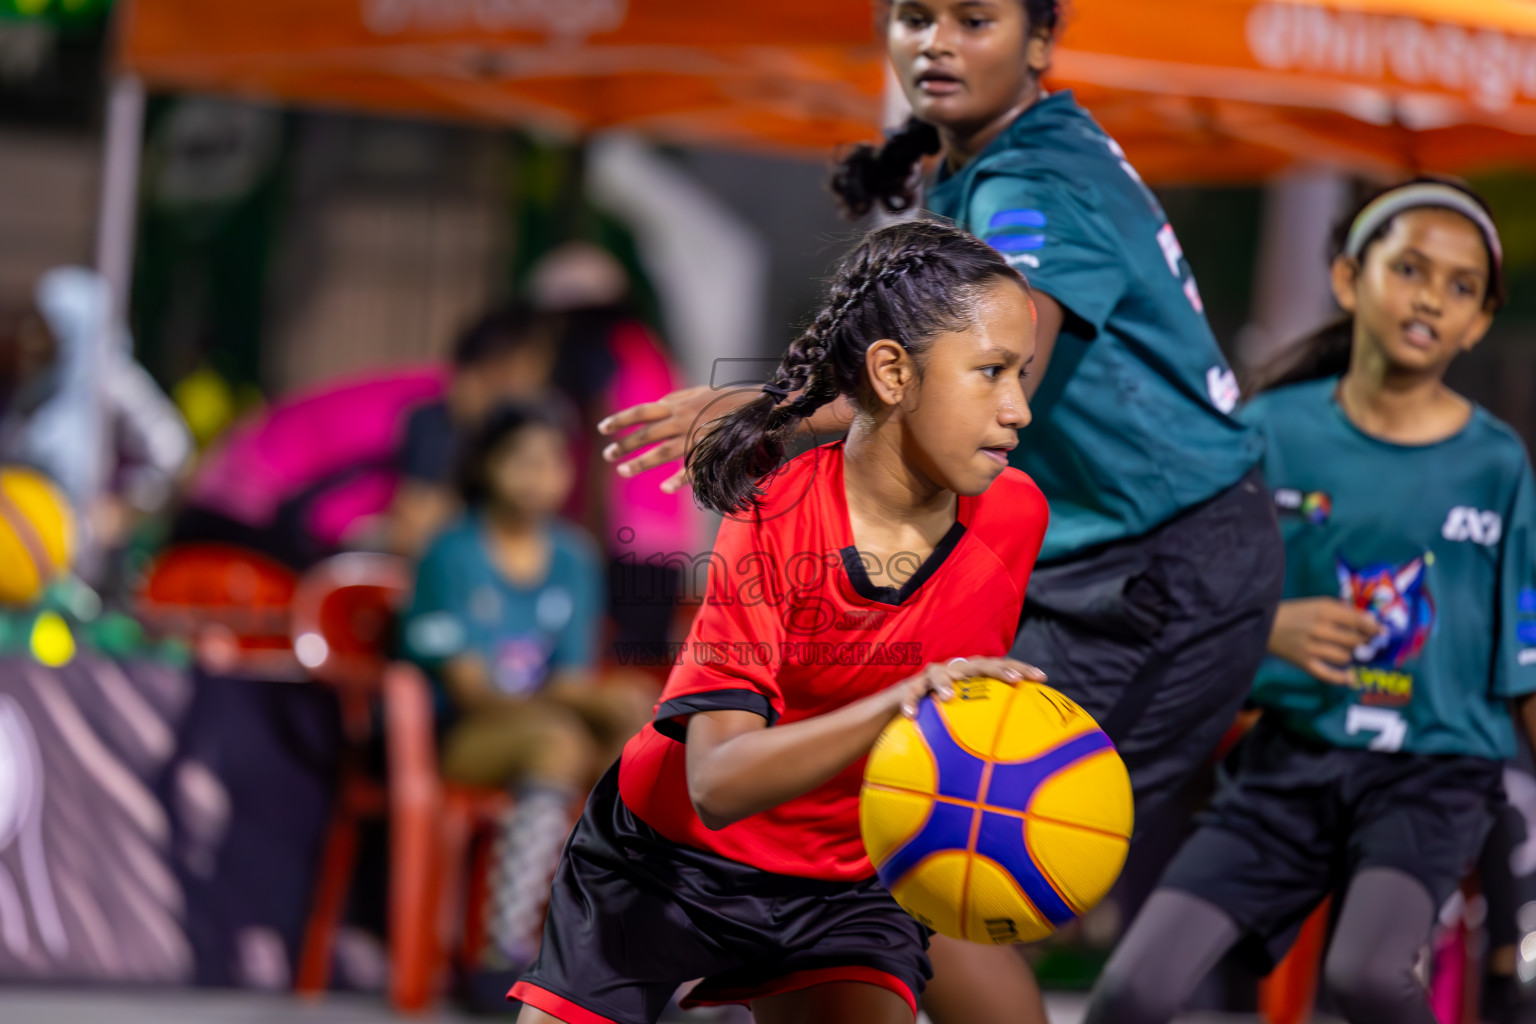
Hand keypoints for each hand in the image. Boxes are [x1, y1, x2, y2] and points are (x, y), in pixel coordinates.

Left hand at [598, 385, 757, 492]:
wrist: (760, 409)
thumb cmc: (730, 400)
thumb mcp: (700, 391)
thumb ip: (678, 396)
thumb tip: (659, 400)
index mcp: (678, 405)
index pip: (642, 412)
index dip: (620, 420)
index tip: (603, 428)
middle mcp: (682, 421)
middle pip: (646, 435)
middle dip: (624, 445)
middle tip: (608, 455)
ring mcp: (695, 438)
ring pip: (661, 453)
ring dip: (640, 463)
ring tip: (623, 471)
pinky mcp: (708, 453)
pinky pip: (689, 470)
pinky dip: (677, 480)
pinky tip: (664, 488)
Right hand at [885, 657, 1046, 718]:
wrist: (902, 706)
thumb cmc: (942, 714)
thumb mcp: (968, 716)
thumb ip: (988, 723)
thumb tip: (1019, 750)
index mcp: (973, 675)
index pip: (1000, 667)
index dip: (1020, 668)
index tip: (1042, 677)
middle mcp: (956, 670)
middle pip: (978, 663)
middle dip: (998, 669)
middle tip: (1015, 680)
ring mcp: (933, 676)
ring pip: (938, 673)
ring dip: (944, 682)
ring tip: (949, 696)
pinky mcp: (911, 686)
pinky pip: (910, 692)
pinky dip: (910, 701)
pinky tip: (911, 715)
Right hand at [1268, 597, 1382, 685]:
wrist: (1264, 625)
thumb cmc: (1295, 612)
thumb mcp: (1318, 604)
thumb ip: (1343, 611)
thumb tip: (1371, 622)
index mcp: (1323, 610)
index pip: (1358, 621)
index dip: (1374, 628)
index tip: (1381, 633)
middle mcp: (1320, 629)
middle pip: (1355, 641)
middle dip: (1363, 642)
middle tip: (1364, 643)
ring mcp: (1312, 648)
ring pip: (1345, 657)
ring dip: (1349, 655)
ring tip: (1344, 651)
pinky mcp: (1304, 663)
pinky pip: (1327, 675)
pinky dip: (1340, 678)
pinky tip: (1349, 678)